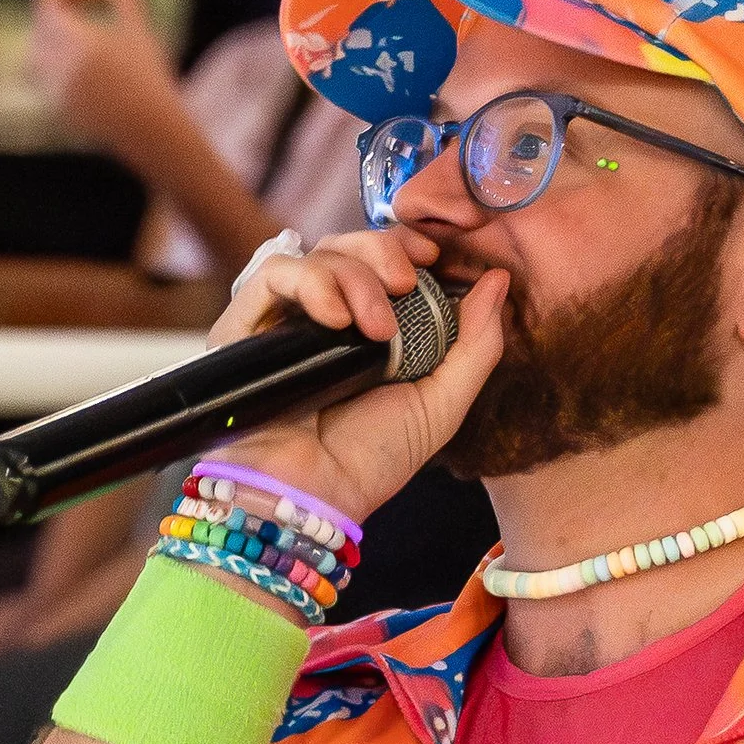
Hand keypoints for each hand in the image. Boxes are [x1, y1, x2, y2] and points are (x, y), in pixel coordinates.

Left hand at [29, 0, 178, 149]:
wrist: (151, 129)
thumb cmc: (149, 78)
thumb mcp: (138, 34)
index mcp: (77, 42)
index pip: (49, 4)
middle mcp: (59, 66)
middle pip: (40, 27)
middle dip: (51, 8)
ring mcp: (56, 90)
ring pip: (38, 53)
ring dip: (49, 35)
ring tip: (72, 26)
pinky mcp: (59, 108)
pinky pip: (46, 77)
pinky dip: (53, 61)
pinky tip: (74, 58)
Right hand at [206, 223, 508, 523]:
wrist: (313, 498)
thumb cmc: (372, 460)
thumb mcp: (443, 402)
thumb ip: (478, 343)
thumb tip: (500, 279)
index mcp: (369, 328)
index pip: (381, 259)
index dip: (406, 245)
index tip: (435, 255)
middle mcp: (324, 317)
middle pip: (348, 245)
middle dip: (383, 252)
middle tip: (404, 283)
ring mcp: (283, 320)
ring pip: (316, 254)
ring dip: (353, 277)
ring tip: (373, 327)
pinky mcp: (243, 326)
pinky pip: (272, 274)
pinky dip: (309, 283)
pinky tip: (334, 320)